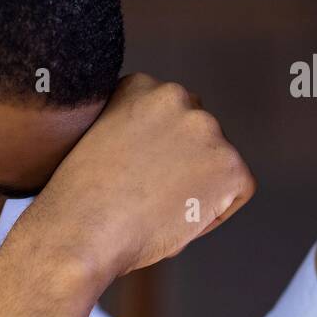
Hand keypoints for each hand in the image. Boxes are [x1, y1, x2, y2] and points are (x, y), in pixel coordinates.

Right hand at [21, 73, 254, 287]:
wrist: (82, 231)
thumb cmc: (80, 201)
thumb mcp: (100, 140)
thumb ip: (137, 128)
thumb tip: (168, 147)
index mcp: (140, 85)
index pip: (170, 116)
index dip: (156, 153)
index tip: (133, 176)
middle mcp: (177, 96)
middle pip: (198, 134)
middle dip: (184, 163)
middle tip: (149, 195)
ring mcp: (207, 129)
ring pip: (217, 163)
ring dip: (198, 185)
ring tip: (158, 208)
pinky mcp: (231, 164)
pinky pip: (236, 192)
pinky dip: (215, 212)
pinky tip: (178, 220)